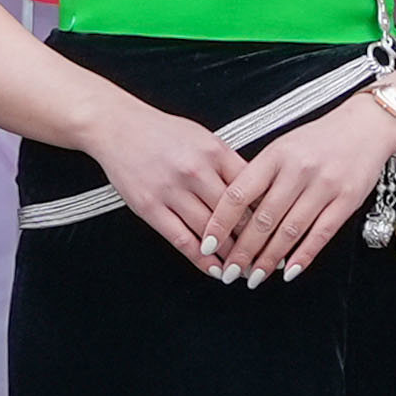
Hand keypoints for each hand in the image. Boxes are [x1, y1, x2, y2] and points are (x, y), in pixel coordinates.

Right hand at [90, 102, 251, 274]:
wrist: (117, 126)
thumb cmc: (162, 131)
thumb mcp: (202, 137)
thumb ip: (227, 162)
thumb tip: (256, 190)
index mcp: (214, 151)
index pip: (251, 188)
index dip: (267, 213)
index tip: (278, 231)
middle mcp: (195, 170)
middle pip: (234, 214)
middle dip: (253, 241)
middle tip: (267, 259)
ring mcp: (172, 190)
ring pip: (210, 232)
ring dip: (230, 255)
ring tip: (243, 269)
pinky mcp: (150, 207)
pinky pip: (181, 240)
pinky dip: (201, 260)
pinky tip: (214, 269)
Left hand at [207, 97, 395, 284]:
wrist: (365, 126)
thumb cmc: (318, 140)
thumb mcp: (282, 148)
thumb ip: (259, 176)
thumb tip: (232, 214)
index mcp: (276, 155)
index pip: (239, 193)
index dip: (221, 222)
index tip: (208, 244)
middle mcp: (298, 170)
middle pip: (263, 218)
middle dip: (243, 250)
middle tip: (229, 271)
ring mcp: (324, 185)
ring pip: (290, 230)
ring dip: (269, 259)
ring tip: (254, 276)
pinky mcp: (347, 200)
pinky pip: (321, 234)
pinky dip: (303, 256)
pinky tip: (288, 271)